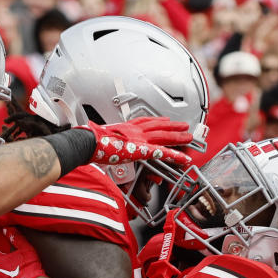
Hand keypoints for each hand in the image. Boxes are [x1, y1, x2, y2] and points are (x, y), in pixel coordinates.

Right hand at [78, 117, 192, 165]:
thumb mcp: (100, 140)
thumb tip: (101, 148)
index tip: (164, 119)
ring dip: (178, 136)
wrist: (88, 142)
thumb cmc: (90, 142)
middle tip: (184, 126)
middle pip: (158, 126)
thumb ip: (106, 143)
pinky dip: (175, 156)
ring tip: (189, 137)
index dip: (156, 120)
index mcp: (125, 127)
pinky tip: (184, 158)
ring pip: (164, 136)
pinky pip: (163, 152)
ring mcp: (139, 139)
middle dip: (172, 126)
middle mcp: (134, 130)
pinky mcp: (141, 150)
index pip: (144, 121)